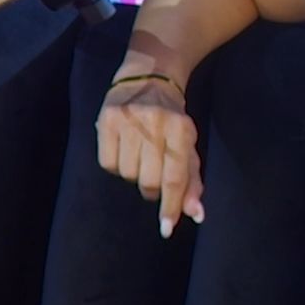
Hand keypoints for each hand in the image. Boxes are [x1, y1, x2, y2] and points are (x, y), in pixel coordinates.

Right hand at [96, 70, 203, 237]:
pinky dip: (116, 164)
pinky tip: (123, 149)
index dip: (171, 205)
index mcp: (181, 130)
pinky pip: (107, 163)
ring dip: (134, 174)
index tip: (166, 228)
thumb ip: (192, 181)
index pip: (175, 177)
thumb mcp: (188, 146)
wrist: (149, 76)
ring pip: (128, 174)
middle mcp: (155, 123)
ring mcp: (129, 120)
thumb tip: (196, 215)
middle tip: (153, 174)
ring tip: (139, 155)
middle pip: (149, 180)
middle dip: (152, 188)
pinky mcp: (107, 118)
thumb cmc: (173, 120)